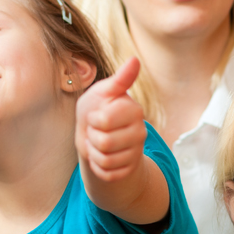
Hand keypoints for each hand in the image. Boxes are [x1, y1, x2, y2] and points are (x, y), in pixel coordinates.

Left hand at [76, 57, 146, 181]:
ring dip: (94, 153)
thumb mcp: (103, 92)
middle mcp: (140, 131)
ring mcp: (137, 151)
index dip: (92, 120)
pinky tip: (101, 157)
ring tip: (98, 143)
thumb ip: (120, 79)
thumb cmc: (98, 109)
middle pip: (105, 143)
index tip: (96, 115)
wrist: (99, 137)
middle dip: (92, 138)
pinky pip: (108, 174)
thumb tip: (135, 59)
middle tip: (96, 131)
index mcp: (134, 109)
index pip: (104, 121)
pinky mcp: (131, 169)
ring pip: (106, 160)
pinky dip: (98, 168)